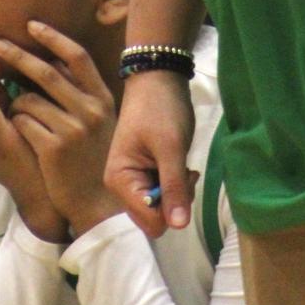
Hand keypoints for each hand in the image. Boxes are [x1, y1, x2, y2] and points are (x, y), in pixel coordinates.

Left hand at [0, 23, 121, 238]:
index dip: (53, 37)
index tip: (31, 25)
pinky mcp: (54, 148)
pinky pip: (21, 122)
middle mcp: (90, 110)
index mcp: (101, 98)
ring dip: (14, 101)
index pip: (77, 57)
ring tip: (17, 113)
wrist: (96, 201)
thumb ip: (78, 93)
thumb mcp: (96, 120)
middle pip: (46, 71)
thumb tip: (48, 60)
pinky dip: (14, 122)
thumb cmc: (91, 156)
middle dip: (17, 55)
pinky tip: (20, 132)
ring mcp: (72, 129)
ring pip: (27, 99)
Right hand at [105, 68, 195, 238]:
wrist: (158, 79)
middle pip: (154, 218)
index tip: (182, 179)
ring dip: (177, 191)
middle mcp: (122, 186)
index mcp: (119, 181)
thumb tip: (179, 226)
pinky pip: (163, 194)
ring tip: (183, 165)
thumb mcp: (171, 148)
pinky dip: (176, 184)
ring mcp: (134, 181)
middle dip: (174, 200)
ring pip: (161, 208)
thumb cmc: (161, 109)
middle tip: (184, 172)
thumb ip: (174, 187)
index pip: (149, 221)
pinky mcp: (146, 174)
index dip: (171, 208)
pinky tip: (181, 166)